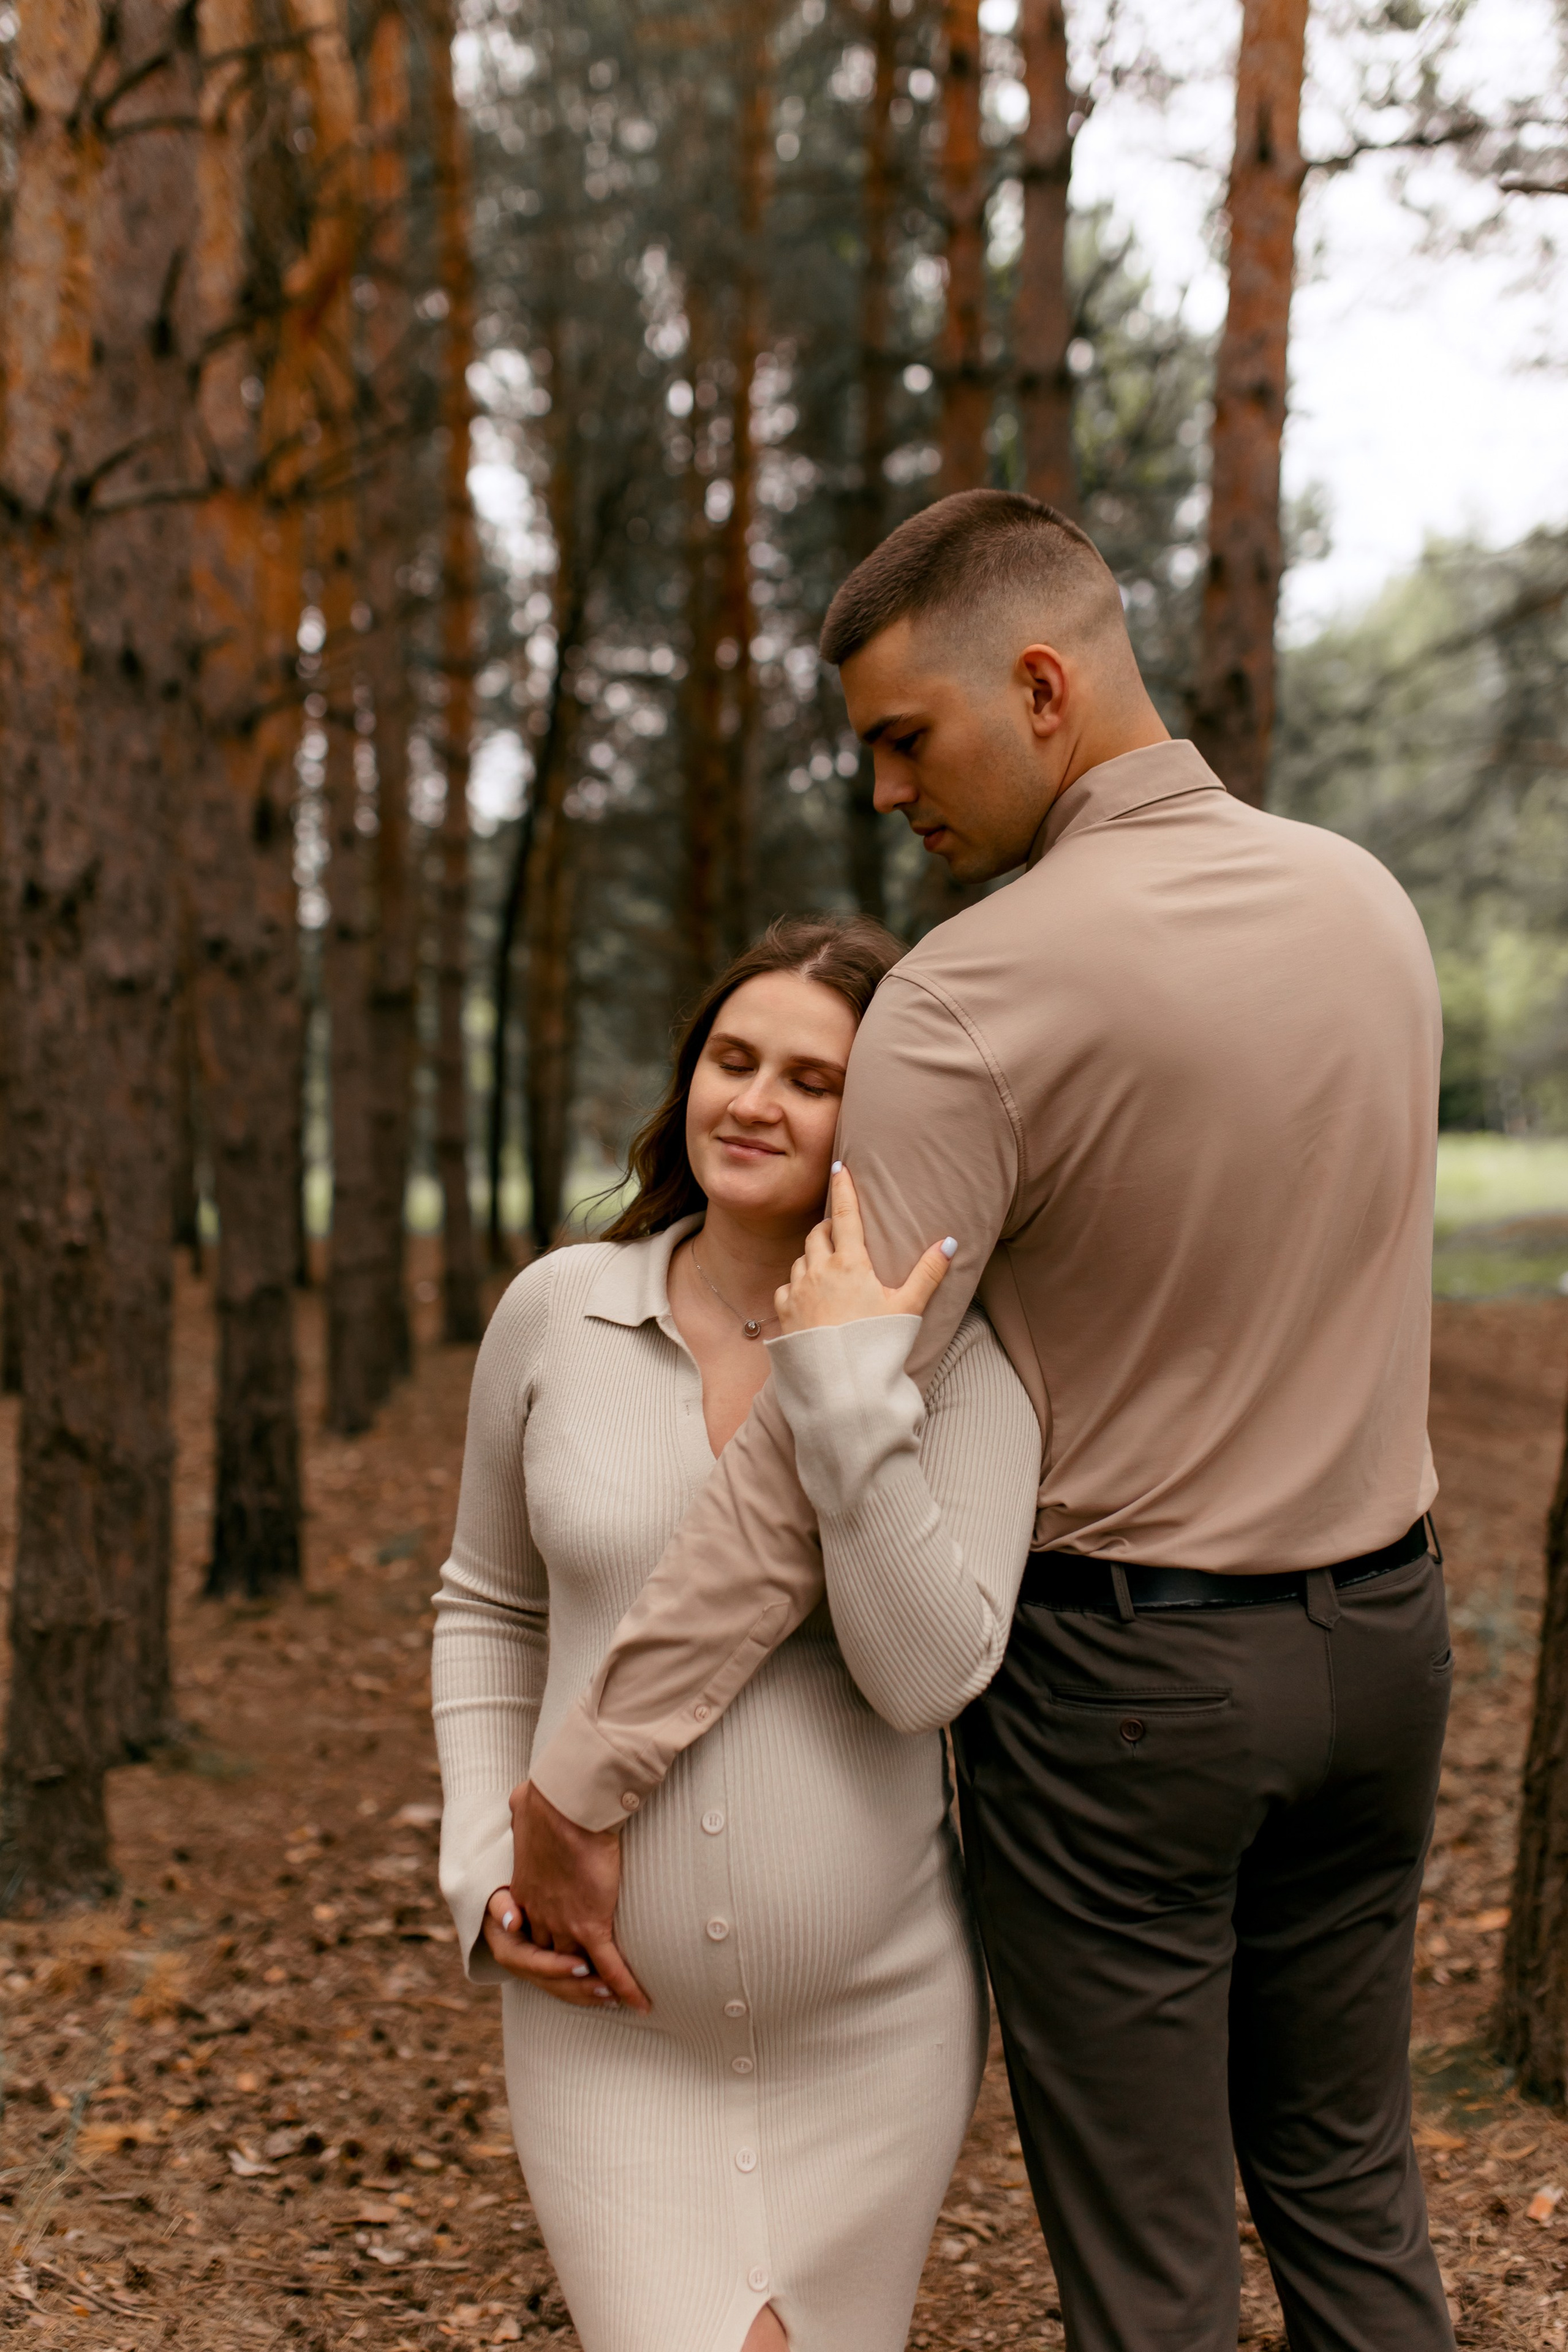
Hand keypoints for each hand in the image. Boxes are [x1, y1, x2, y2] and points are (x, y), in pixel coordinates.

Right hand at [480, 1888, 619, 2007]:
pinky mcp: (554, 1972)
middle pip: (552, 1983)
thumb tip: (511, 1923)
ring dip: (588, 1993)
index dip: (558, 1967)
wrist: (511, 1902)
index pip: (533, 1963)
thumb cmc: (509, 1894)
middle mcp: (523, 1967)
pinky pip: (570, 1986)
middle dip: (579, 1987)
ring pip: (563, 1990)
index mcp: (509, 1949)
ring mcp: (538, 1972)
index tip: (582, 1966)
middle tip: (607, 1988)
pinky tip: (613, 1995)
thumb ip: (501, 1906)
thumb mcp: (499, 1897)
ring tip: (615, 1996)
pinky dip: (589, 1991)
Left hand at [509, 1780, 649, 2012]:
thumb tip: (522, 1800)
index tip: (561, 1955)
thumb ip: (524, 1817)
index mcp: (524, 1893)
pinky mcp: (590, 1923)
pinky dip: (626, 1987)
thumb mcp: (524, 1812)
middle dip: (567, 1979)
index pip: (529, 1938)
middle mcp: (540, 1916)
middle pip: (549, 1962)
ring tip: (614, 1998)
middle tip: (590, 1988)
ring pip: (576, 1971)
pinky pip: (609, 1966)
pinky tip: (641, 2004)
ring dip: (595, 1987)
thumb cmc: (548, 1799)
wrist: (567, 1805)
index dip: (545, 1952)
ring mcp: (563, 1923)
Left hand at [774, 1163, 955, 1333]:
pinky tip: (810, 1298)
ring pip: (801, 1259)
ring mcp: (798, 1290)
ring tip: (828, 1270)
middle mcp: (819, 1270)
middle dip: (828, 1228)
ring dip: (813, 1257)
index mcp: (850, 1263)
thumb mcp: (908, 1307)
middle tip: (840, 1232)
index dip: (843, 1187)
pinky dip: (797, 1285)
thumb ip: (928, 1272)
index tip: (839, 1167)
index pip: (844, 1213)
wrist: (840, 1385)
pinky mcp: (784, 1311)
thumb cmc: (876, 1345)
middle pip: (818, 1233)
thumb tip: (951, 1242)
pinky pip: (787, 1287)